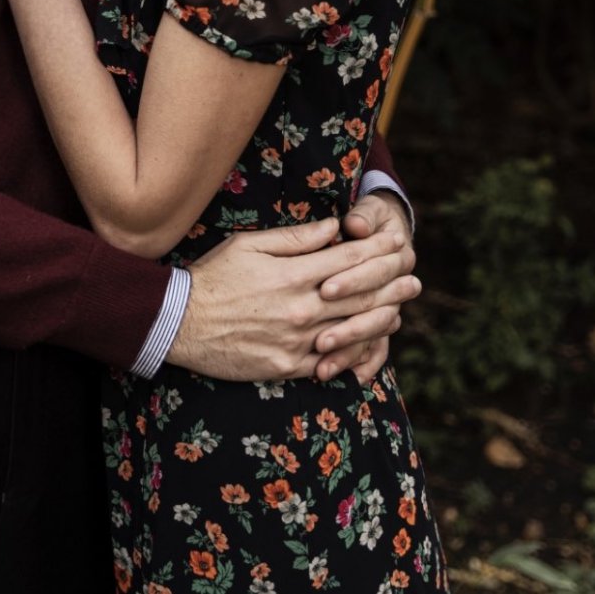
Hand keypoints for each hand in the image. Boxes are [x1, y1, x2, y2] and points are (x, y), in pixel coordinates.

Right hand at [166, 216, 419, 381]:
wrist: (181, 323)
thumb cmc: (213, 277)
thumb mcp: (249, 245)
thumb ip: (295, 239)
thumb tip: (333, 228)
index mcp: (294, 275)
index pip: (348, 259)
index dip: (377, 249)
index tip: (397, 240)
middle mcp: (302, 309)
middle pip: (359, 295)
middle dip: (391, 282)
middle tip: (414, 275)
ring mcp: (298, 342)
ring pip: (353, 330)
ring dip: (382, 317)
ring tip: (401, 308)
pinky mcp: (289, 367)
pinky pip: (333, 362)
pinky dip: (355, 353)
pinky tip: (370, 346)